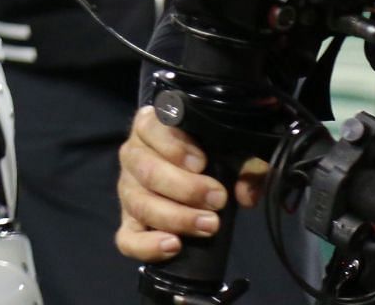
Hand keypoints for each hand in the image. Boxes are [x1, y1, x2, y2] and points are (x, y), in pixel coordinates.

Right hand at [116, 103, 271, 261]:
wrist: (189, 175)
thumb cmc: (208, 155)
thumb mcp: (232, 150)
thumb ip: (247, 165)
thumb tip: (246, 194)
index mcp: (151, 127)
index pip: (150, 129)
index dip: (174, 147)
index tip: (202, 163)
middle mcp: (132, 155)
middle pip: (146, 171)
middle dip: (185, 188)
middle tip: (218, 199)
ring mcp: (127, 190)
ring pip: (139, 204)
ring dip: (176, 217)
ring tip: (209, 225)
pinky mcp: (129, 221)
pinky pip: (127, 238)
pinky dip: (147, 245)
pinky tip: (174, 246)